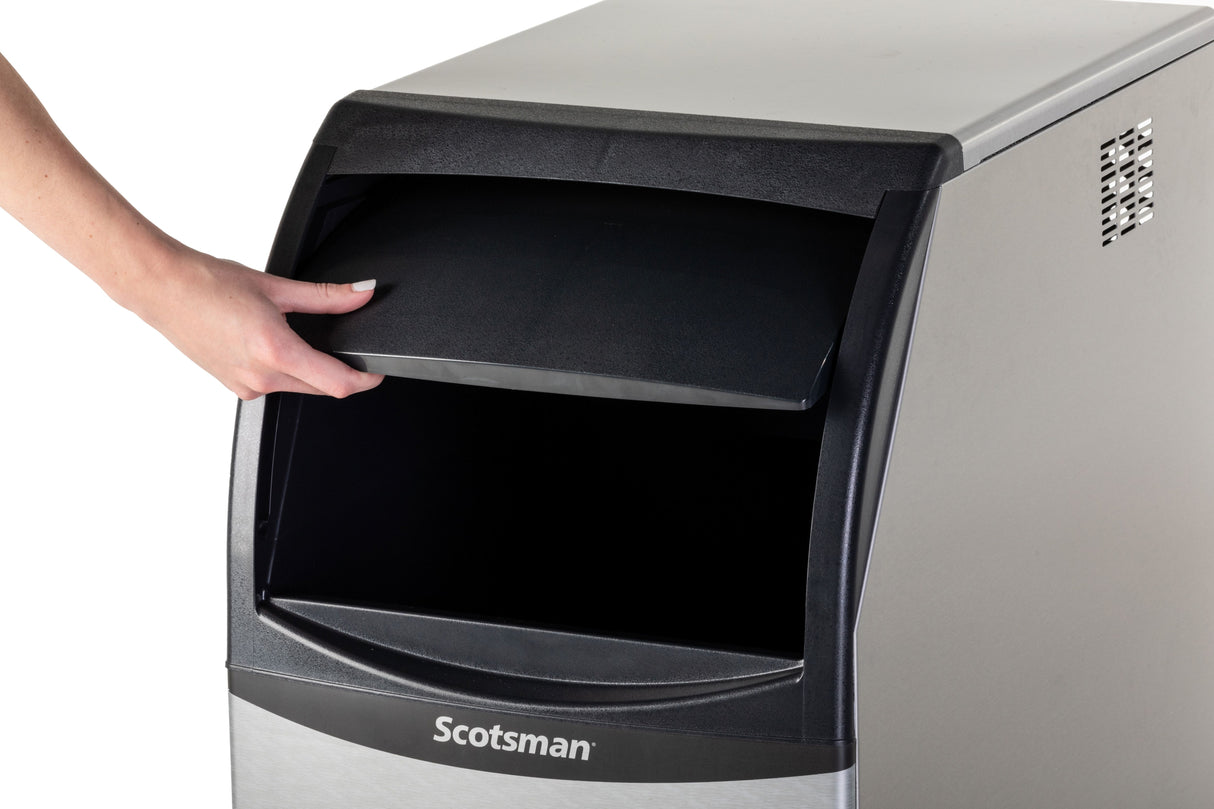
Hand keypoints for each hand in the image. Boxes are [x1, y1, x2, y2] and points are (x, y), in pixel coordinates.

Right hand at [133, 246, 384, 399]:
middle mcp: (260, 376)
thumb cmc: (206, 283)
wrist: (162, 288)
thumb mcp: (275, 286)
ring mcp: (245, 386)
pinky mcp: (235, 387)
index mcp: (274, 350)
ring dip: (309, 369)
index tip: (376, 372)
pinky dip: (284, 369)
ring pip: (298, 387)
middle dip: (339, 372)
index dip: (365, 380)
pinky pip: (274, 385)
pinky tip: (269, 342)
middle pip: (321, 388)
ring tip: (293, 333)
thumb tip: (362, 294)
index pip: (337, 384)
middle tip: (342, 345)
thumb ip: (326, 296)